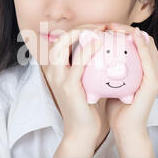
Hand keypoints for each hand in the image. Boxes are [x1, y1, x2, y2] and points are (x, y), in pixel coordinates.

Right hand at [43, 23, 109, 153]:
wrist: (82, 131)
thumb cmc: (87, 106)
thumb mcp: (85, 81)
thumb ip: (88, 66)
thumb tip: (104, 49)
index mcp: (57, 67)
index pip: (64, 39)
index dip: (81, 29)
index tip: (101, 28)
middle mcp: (53, 69)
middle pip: (62, 37)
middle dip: (82, 27)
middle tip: (103, 26)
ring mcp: (58, 77)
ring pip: (64, 44)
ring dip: (83, 32)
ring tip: (102, 30)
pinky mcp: (67, 85)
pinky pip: (77, 62)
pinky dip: (88, 49)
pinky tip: (100, 44)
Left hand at [104, 22, 157, 135]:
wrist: (125, 128)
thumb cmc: (116, 107)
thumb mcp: (110, 81)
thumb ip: (107, 67)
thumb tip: (89, 52)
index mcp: (143, 68)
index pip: (135, 42)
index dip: (121, 31)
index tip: (102, 27)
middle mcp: (152, 68)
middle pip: (142, 39)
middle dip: (126, 29)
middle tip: (108, 24)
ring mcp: (155, 74)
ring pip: (147, 44)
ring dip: (132, 33)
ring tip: (115, 27)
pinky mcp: (154, 81)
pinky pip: (148, 59)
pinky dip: (140, 46)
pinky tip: (129, 38)